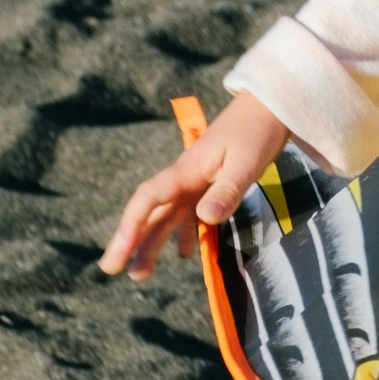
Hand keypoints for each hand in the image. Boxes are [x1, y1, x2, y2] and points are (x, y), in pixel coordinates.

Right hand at [99, 91, 290, 280]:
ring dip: (152, 243)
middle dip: (128, 240)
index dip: (132, 223)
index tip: (122, 247)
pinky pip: (188, 212)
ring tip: (139, 273)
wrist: (268, 107)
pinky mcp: (210, 183)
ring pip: (166, 216)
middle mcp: (184, 178)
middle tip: (110, 269)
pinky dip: (183, 233)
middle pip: (149, 212)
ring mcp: (195, 181)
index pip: (149, 197)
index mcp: (186, 171)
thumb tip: (202, 220)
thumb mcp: (247, 163)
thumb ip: (226, 192)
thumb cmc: (257, 131)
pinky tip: (182, 253)